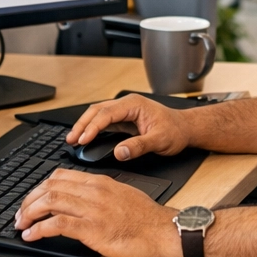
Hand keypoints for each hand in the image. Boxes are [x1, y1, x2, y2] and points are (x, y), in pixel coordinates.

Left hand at [15, 169, 182, 256]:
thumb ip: (103, 194)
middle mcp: (94, 192)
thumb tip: (86, 200)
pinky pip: (57, 224)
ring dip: (29, 213)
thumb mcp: (124, 195)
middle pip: (50, 186)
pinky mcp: (92, 229)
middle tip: (21, 213)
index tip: (33, 199)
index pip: (61, 176)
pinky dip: (39, 229)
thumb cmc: (148, 219)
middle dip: (29, 200)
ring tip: (21, 225)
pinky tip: (32, 235)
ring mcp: (92, 210)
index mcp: (100, 183)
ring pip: (49, 202)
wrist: (164, 232)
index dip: (41, 187)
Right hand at [65, 94, 191, 160]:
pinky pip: (103, 121)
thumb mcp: (160, 141)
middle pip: (97, 110)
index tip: (82, 139)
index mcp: (134, 105)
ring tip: (73, 139)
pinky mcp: (124, 119)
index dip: (92, 127)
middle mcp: (127, 104)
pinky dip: (92, 128)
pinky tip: (85, 137)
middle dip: (82, 124)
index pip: (106, 114)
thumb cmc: (176, 131)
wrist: (185, 128)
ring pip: (98, 114)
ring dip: (84, 125)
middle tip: (70, 140)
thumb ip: (139, 146)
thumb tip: (119, 152)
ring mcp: (125, 110)